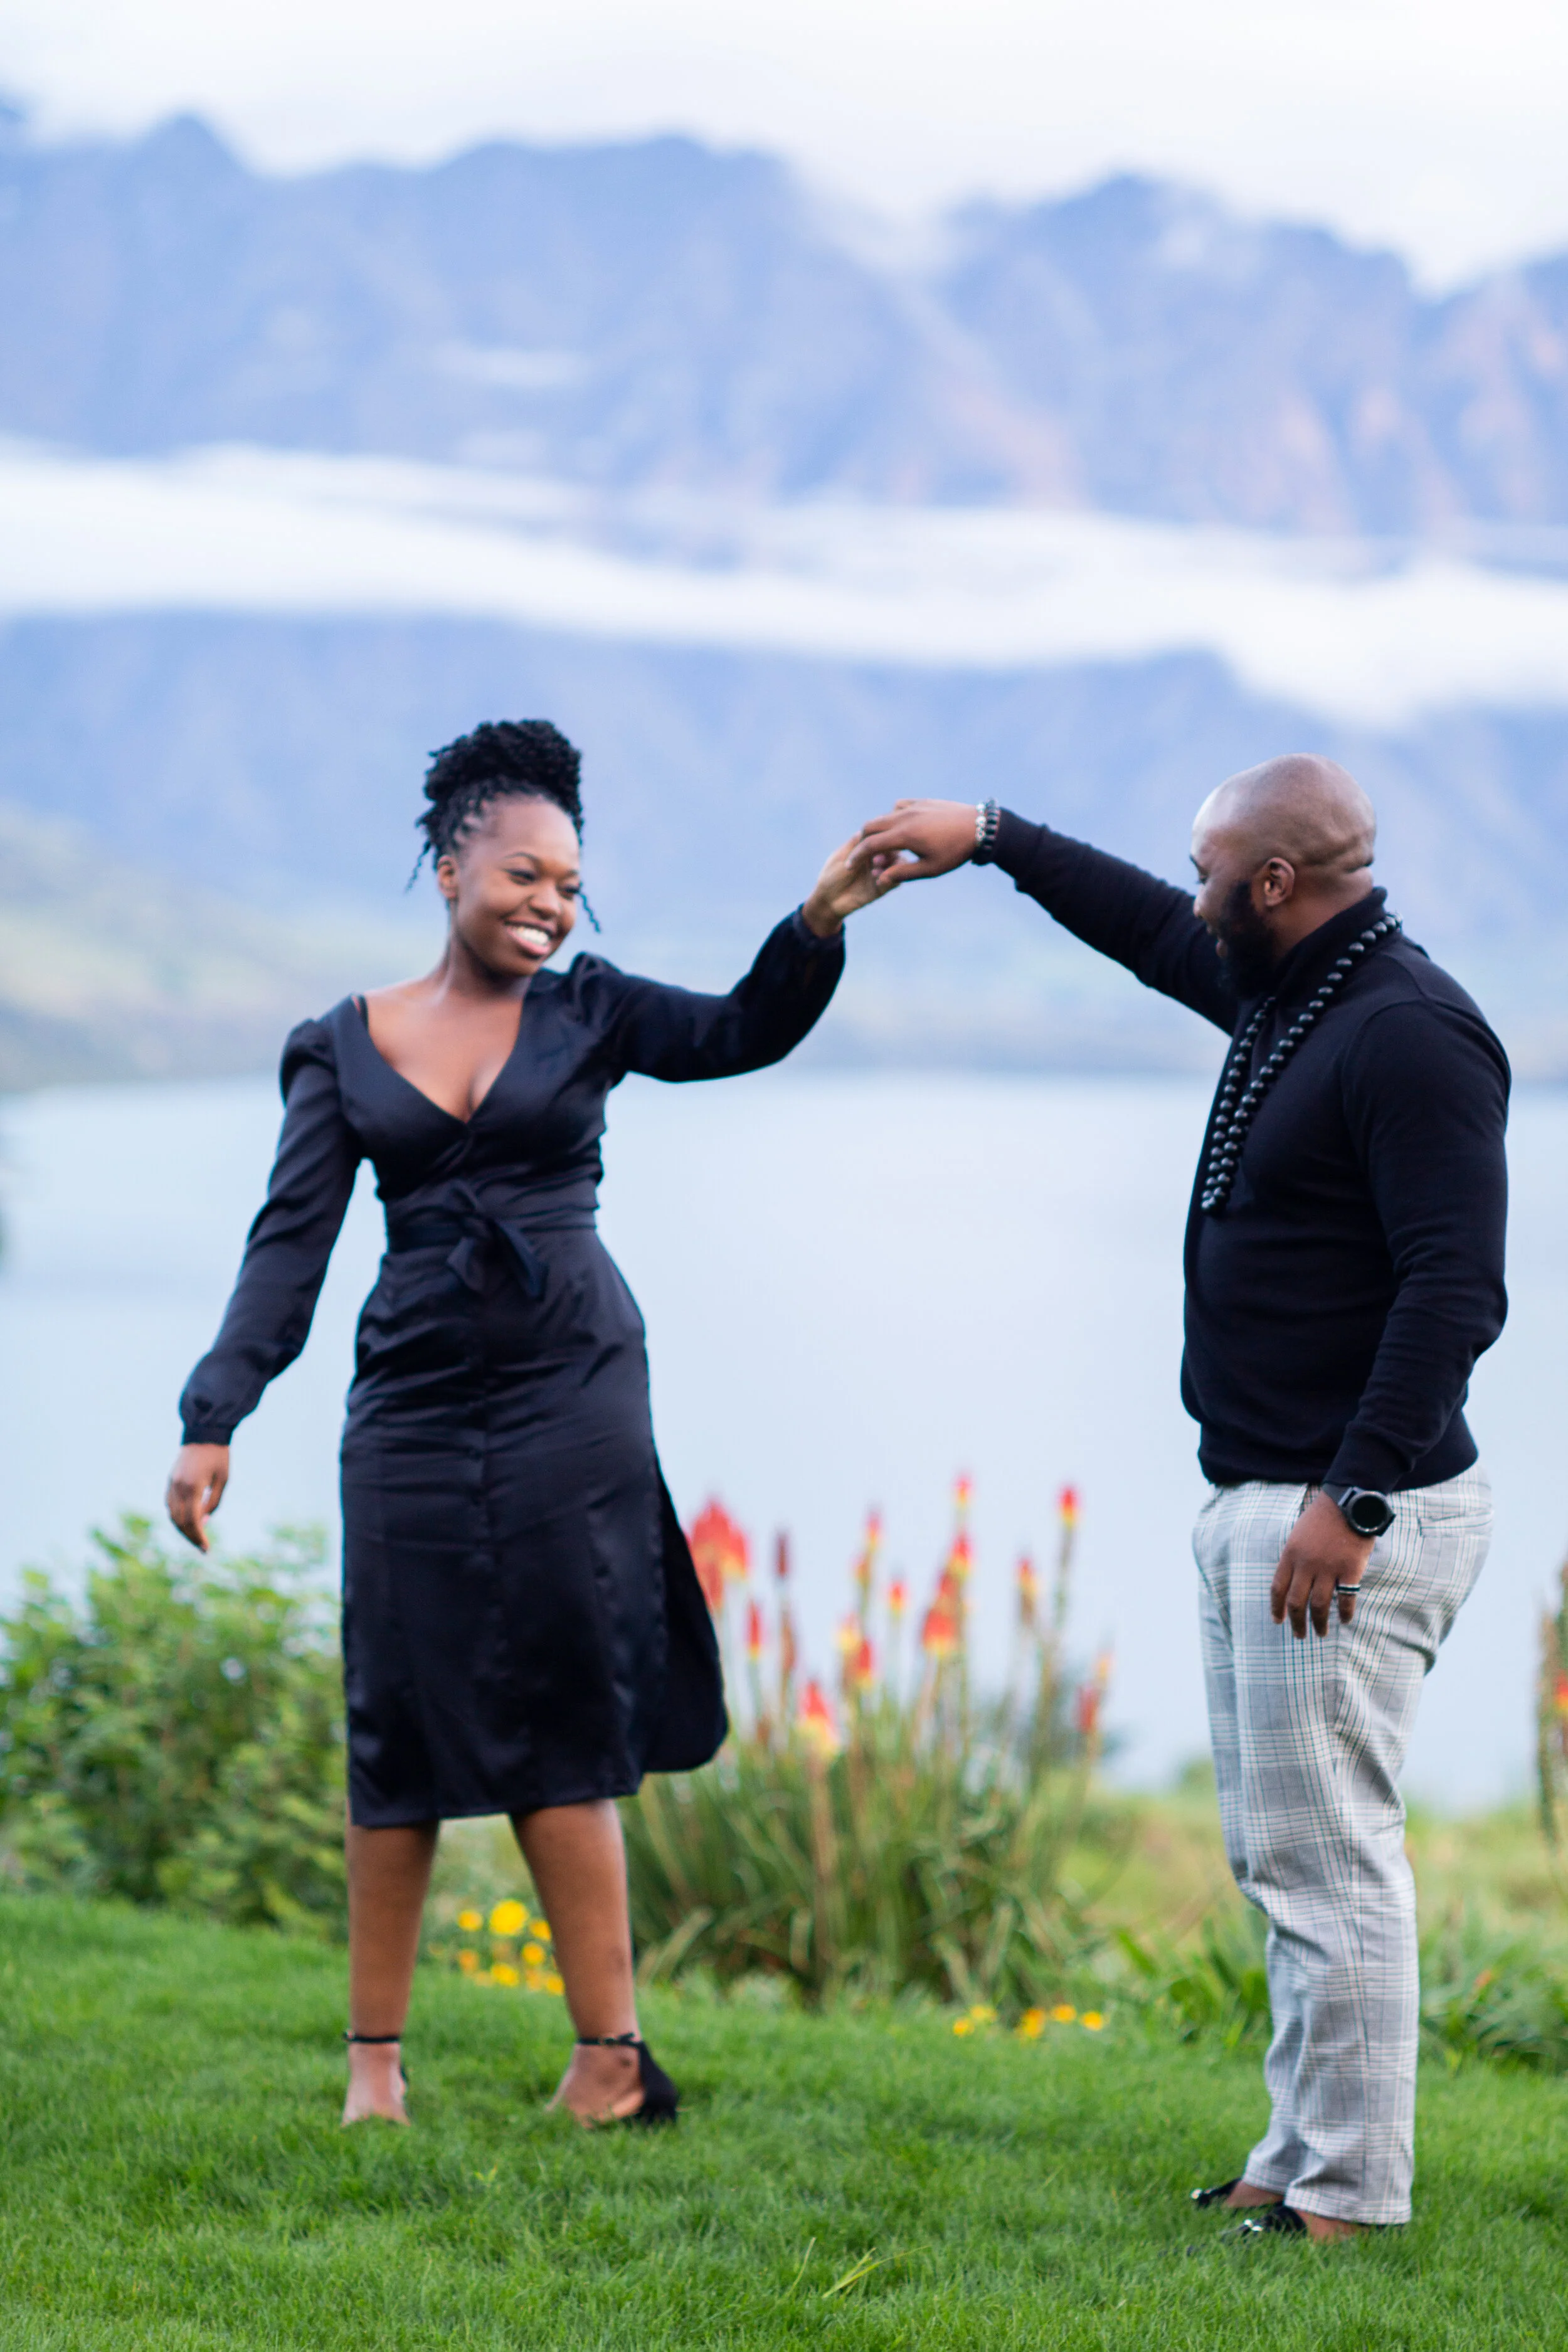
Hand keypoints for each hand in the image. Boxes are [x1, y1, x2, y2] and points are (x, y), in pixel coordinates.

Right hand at [166, 1443, 229, 1552]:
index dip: (198, 1537)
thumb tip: (203, 1523)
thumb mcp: (223, 1480)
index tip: (206, 1549)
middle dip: (190, 1537)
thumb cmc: (218, 1457)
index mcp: (193, 1487)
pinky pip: (169, 1504)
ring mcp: (171, 1484)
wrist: (203, 1433)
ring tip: (195, 1537)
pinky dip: (176, 1516)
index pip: (192, 1520)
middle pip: (179, 1521)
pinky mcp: (170, 1480)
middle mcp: (178, 1488)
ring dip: (182, 1529)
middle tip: (202, 1547)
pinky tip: (186, 1522)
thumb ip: (213, 1503)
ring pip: (172, 1515)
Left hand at [800, 832, 902, 935]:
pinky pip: (895, 882)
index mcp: (867, 847)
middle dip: (888, 851)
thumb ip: (856, 843)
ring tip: (875, 871)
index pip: (882, 835)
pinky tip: (878, 880)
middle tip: (876, 859)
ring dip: (892, 864)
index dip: (882, 836)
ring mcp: (881, 872)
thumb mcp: (842, 855)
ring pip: (899, 864)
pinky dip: (891, 879)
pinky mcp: (883, 888)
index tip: (875, 841)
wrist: (828, 900)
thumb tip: (870, 827)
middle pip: (894, 848)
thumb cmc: (831, 875)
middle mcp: (877, 858)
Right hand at [851, 798, 981, 886]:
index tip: (849, 866)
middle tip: (863, 855)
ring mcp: (913, 806)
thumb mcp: (929, 869)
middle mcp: (905, 817)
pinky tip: (901, 827)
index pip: (870, 845)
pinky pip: (898, 807)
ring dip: (878, 829)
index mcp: (904, 835)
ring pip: (884, 816)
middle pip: (871, 826)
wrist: (981, 827)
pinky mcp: (922, 802)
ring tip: (884, 845)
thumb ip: (902, 873)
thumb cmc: (956, 852)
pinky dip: (893, 817)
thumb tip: (880, 879)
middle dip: (863, 841)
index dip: (857, 856)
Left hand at [1270, 1491, 1373, 1638]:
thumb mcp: (1298, 1534)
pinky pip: (1346, 1598)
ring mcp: (1329, 1568)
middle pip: (1297, 1601)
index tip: (1278, 1621)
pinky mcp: (1351, 1570)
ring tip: (1320, 1633)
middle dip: (1296, 1622)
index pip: (1278, 1587)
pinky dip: (1345, 1613)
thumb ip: (1294, 1558)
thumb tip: (1293, 1584)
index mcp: (1290, 1554)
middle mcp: (1306, 1564)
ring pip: (1320, 1605)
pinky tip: (1345, 1620)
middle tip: (1300, 1635)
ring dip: (1319, 1623)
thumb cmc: (1323, 1517)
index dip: (1276, 1607)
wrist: (1350, 1502)